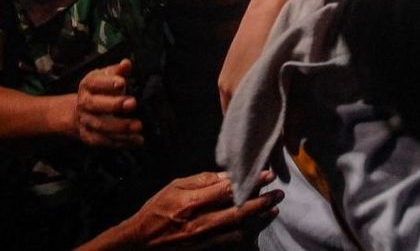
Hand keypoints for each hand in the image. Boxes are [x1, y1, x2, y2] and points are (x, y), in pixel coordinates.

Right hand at [74, 59, 142, 147]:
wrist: (79, 112)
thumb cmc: (98, 91)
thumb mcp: (106, 77)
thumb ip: (118, 71)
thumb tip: (126, 63)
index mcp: (87, 85)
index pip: (95, 82)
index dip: (108, 82)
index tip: (122, 83)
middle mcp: (84, 103)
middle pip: (95, 105)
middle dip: (114, 105)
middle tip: (133, 103)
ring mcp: (86, 121)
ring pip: (101, 126)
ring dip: (121, 127)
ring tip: (138, 125)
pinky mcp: (90, 137)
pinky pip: (105, 141)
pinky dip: (122, 142)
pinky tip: (136, 139)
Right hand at [119, 170, 282, 248]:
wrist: (140, 243)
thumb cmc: (156, 211)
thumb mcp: (174, 187)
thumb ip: (201, 181)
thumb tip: (226, 176)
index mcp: (190, 204)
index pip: (227, 190)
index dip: (250, 182)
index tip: (267, 174)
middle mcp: (199, 225)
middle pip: (239, 213)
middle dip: (262, 202)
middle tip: (279, 193)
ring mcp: (203, 242)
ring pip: (240, 231)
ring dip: (259, 220)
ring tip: (274, 210)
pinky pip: (231, 244)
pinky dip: (247, 235)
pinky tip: (255, 227)